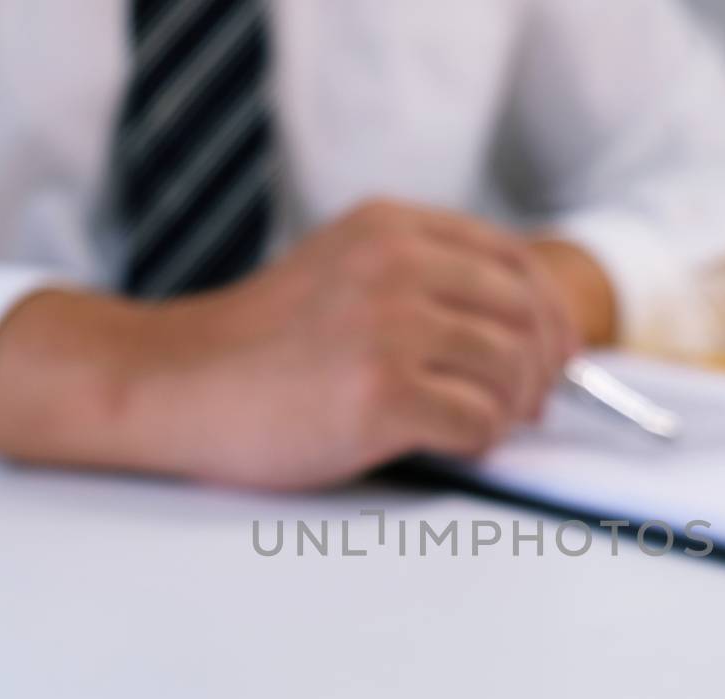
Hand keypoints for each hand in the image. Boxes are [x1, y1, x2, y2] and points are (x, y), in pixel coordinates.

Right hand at [0, 200, 587, 488]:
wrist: (173, 385)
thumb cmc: (257, 347)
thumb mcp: (341, 271)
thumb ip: (418, 277)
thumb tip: (518, 328)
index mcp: (391, 227)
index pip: (513, 258)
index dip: (547, 311)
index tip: (551, 353)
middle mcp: (397, 265)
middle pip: (524, 314)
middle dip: (540, 368)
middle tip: (529, 405)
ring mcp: (388, 327)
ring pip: (510, 370)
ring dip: (511, 409)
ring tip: (483, 427)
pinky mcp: (379, 393)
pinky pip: (477, 422)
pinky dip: (478, 441)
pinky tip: (450, 445)